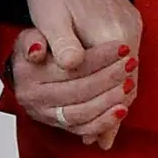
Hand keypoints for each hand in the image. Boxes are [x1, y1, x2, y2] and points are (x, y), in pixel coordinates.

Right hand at [12, 29, 137, 139]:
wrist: (29, 63)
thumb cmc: (40, 41)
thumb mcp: (40, 29)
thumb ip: (51, 38)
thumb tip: (69, 60)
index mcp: (26, 73)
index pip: (70, 68)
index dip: (99, 58)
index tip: (122, 47)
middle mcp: (33, 98)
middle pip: (77, 91)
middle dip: (109, 77)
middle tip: (130, 63)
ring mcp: (45, 114)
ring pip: (81, 113)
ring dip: (109, 100)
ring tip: (129, 83)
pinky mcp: (57, 124)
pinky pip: (83, 128)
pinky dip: (104, 121)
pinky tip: (122, 109)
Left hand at [25, 0, 142, 147]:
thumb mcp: (50, 15)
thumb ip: (62, 43)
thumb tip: (71, 66)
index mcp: (112, 32)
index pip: (117, 85)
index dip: (106, 115)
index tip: (97, 139)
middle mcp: (129, 30)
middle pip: (127, 83)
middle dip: (113, 112)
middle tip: (100, 141)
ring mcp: (131, 25)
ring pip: (129, 73)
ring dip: (117, 98)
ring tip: (103, 125)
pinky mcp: (127, 20)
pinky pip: (127, 58)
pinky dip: (118, 79)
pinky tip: (108, 91)